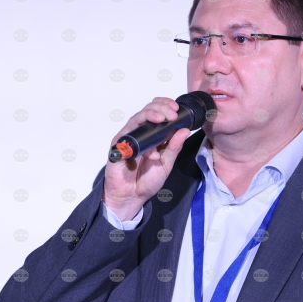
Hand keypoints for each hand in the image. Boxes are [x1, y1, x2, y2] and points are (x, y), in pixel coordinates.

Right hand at [102, 97, 190, 220]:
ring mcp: (127, 138)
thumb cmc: (146, 180)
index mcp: (151, 134)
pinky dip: (141, 142)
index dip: (165, 105)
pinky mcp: (117, 147)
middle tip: (172, 114)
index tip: (176, 109)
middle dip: (161, 107)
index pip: (157, 111)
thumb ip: (174, 146)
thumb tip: (185, 129)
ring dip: (150, 115)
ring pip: (136, 118)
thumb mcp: (167, 162)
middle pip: (147, 110)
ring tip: (163, 120)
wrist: (132, 196)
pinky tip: (152, 152)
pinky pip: (127, 137)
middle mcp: (139, 133)